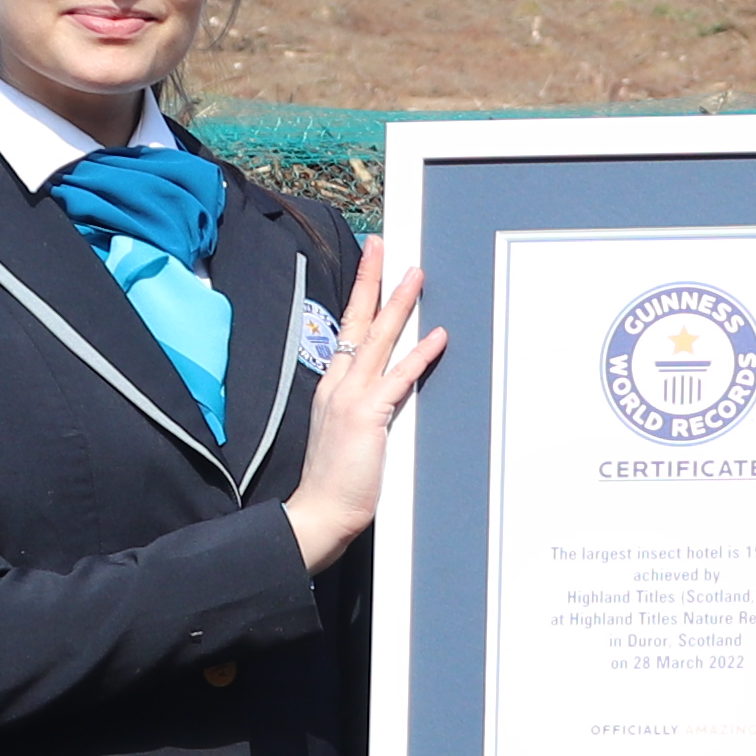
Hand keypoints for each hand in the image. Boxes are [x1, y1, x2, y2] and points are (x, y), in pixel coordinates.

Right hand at [281, 235, 447, 569]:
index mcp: (331, 386)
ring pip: (379, 339)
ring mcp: (352, 397)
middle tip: (380, 245)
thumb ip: (356, 406)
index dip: (359, 296)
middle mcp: (338, 384)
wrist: (317, 511)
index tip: (368, 267)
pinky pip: (399, 378)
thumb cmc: (331, 480)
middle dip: (370, 279)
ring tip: (415, 275)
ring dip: (399, 304)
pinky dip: (420, 355)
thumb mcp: (340, 431)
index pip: (347, 330)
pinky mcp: (369, 415)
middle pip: (357, 320)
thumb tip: (375, 392)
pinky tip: (438, 336)